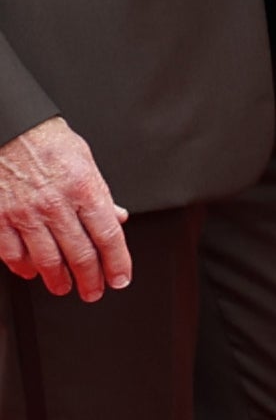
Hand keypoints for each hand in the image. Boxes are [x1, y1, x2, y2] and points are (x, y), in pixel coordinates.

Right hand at [0, 117, 129, 297]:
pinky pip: (12, 252)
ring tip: (64, 287)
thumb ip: (101, 194)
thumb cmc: (48, 141)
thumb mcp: (86, 161)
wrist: (10, 128)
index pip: (108, 236)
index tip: (120, 278)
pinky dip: (23, 267)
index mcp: (84, 189)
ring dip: (58, 280)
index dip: (117, 263)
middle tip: (94, 291)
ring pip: (47, 259)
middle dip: (91, 279)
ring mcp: (25, 213)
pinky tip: (31, 272)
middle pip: (80, 254)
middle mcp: (56, 204)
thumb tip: (117, 218)